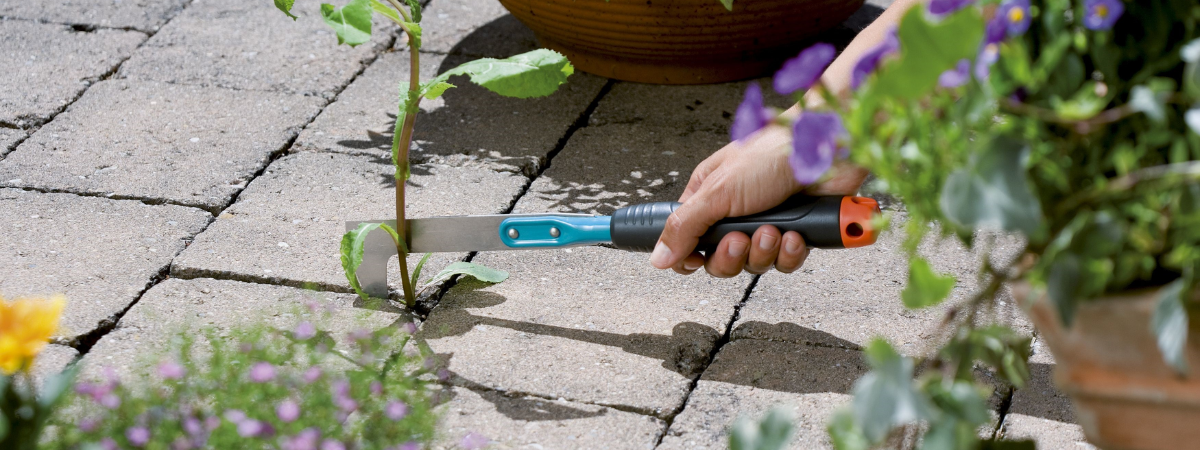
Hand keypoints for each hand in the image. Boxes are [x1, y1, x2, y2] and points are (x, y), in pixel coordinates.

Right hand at [649, 122, 866, 276]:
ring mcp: (767, 223)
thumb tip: (659, 257)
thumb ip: (685, 227)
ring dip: (763, 252)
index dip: (689, 257)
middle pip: (720, 260)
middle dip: (732, 255)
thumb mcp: (718, 191)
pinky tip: (795, 234)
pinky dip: (790, 253)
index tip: (694, 261)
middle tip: (740, 240)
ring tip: (773, 230)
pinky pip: (785, 262)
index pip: (686, 240)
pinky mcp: (797, 233)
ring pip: (754, 264)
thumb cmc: (772, 152)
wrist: (827, 147)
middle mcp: (736, 212)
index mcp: (708, 197)